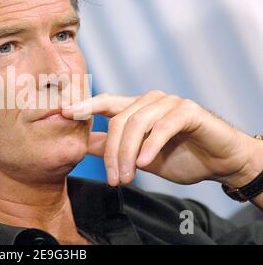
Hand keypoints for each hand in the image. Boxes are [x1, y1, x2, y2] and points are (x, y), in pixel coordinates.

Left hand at [62, 90, 262, 187]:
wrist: (217, 162)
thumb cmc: (176, 156)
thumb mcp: (137, 155)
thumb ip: (112, 146)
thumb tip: (80, 143)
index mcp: (135, 107)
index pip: (105, 102)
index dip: (84, 106)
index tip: (64, 112)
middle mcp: (149, 100)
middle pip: (118, 120)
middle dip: (111, 153)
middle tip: (113, 179)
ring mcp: (169, 102)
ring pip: (137, 124)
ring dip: (128, 154)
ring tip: (128, 177)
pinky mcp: (187, 111)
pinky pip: (162, 127)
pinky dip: (150, 146)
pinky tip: (144, 162)